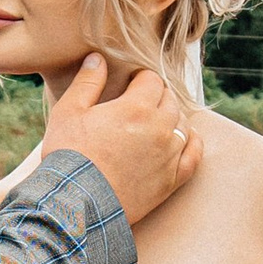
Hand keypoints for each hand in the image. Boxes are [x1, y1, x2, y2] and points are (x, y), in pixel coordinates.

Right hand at [39, 54, 198, 229]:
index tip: (129, 85)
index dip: (139, 79)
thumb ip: (87, 82)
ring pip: (182, 124)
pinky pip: (194, 155)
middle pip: (169, 100)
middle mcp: (159, 128)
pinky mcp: (171, 180)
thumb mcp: (68, 112)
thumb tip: (98, 58)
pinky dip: (192, 143)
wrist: (77, 204)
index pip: (151, 80)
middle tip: (138, 104)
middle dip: (155, 97)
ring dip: (170, 119)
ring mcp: (169, 155)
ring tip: (153, 123)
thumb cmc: (69, 156)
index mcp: (136, 107)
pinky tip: (185, 139)